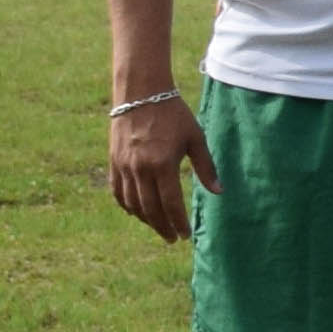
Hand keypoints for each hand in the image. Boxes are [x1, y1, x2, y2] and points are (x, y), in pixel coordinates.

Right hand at [105, 92, 211, 245]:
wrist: (140, 93)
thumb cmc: (173, 114)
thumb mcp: (195, 138)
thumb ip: (206, 167)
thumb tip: (219, 192)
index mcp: (163, 164)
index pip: (171, 203)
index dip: (178, 222)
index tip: (185, 235)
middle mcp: (140, 169)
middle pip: (150, 208)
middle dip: (162, 227)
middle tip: (172, 238)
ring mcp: (124, 166)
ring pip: (132, 203)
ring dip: (145, 219)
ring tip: (158, 227)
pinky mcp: (113, 161)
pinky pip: (117, 191)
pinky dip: (126, 205)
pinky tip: (136, 212)